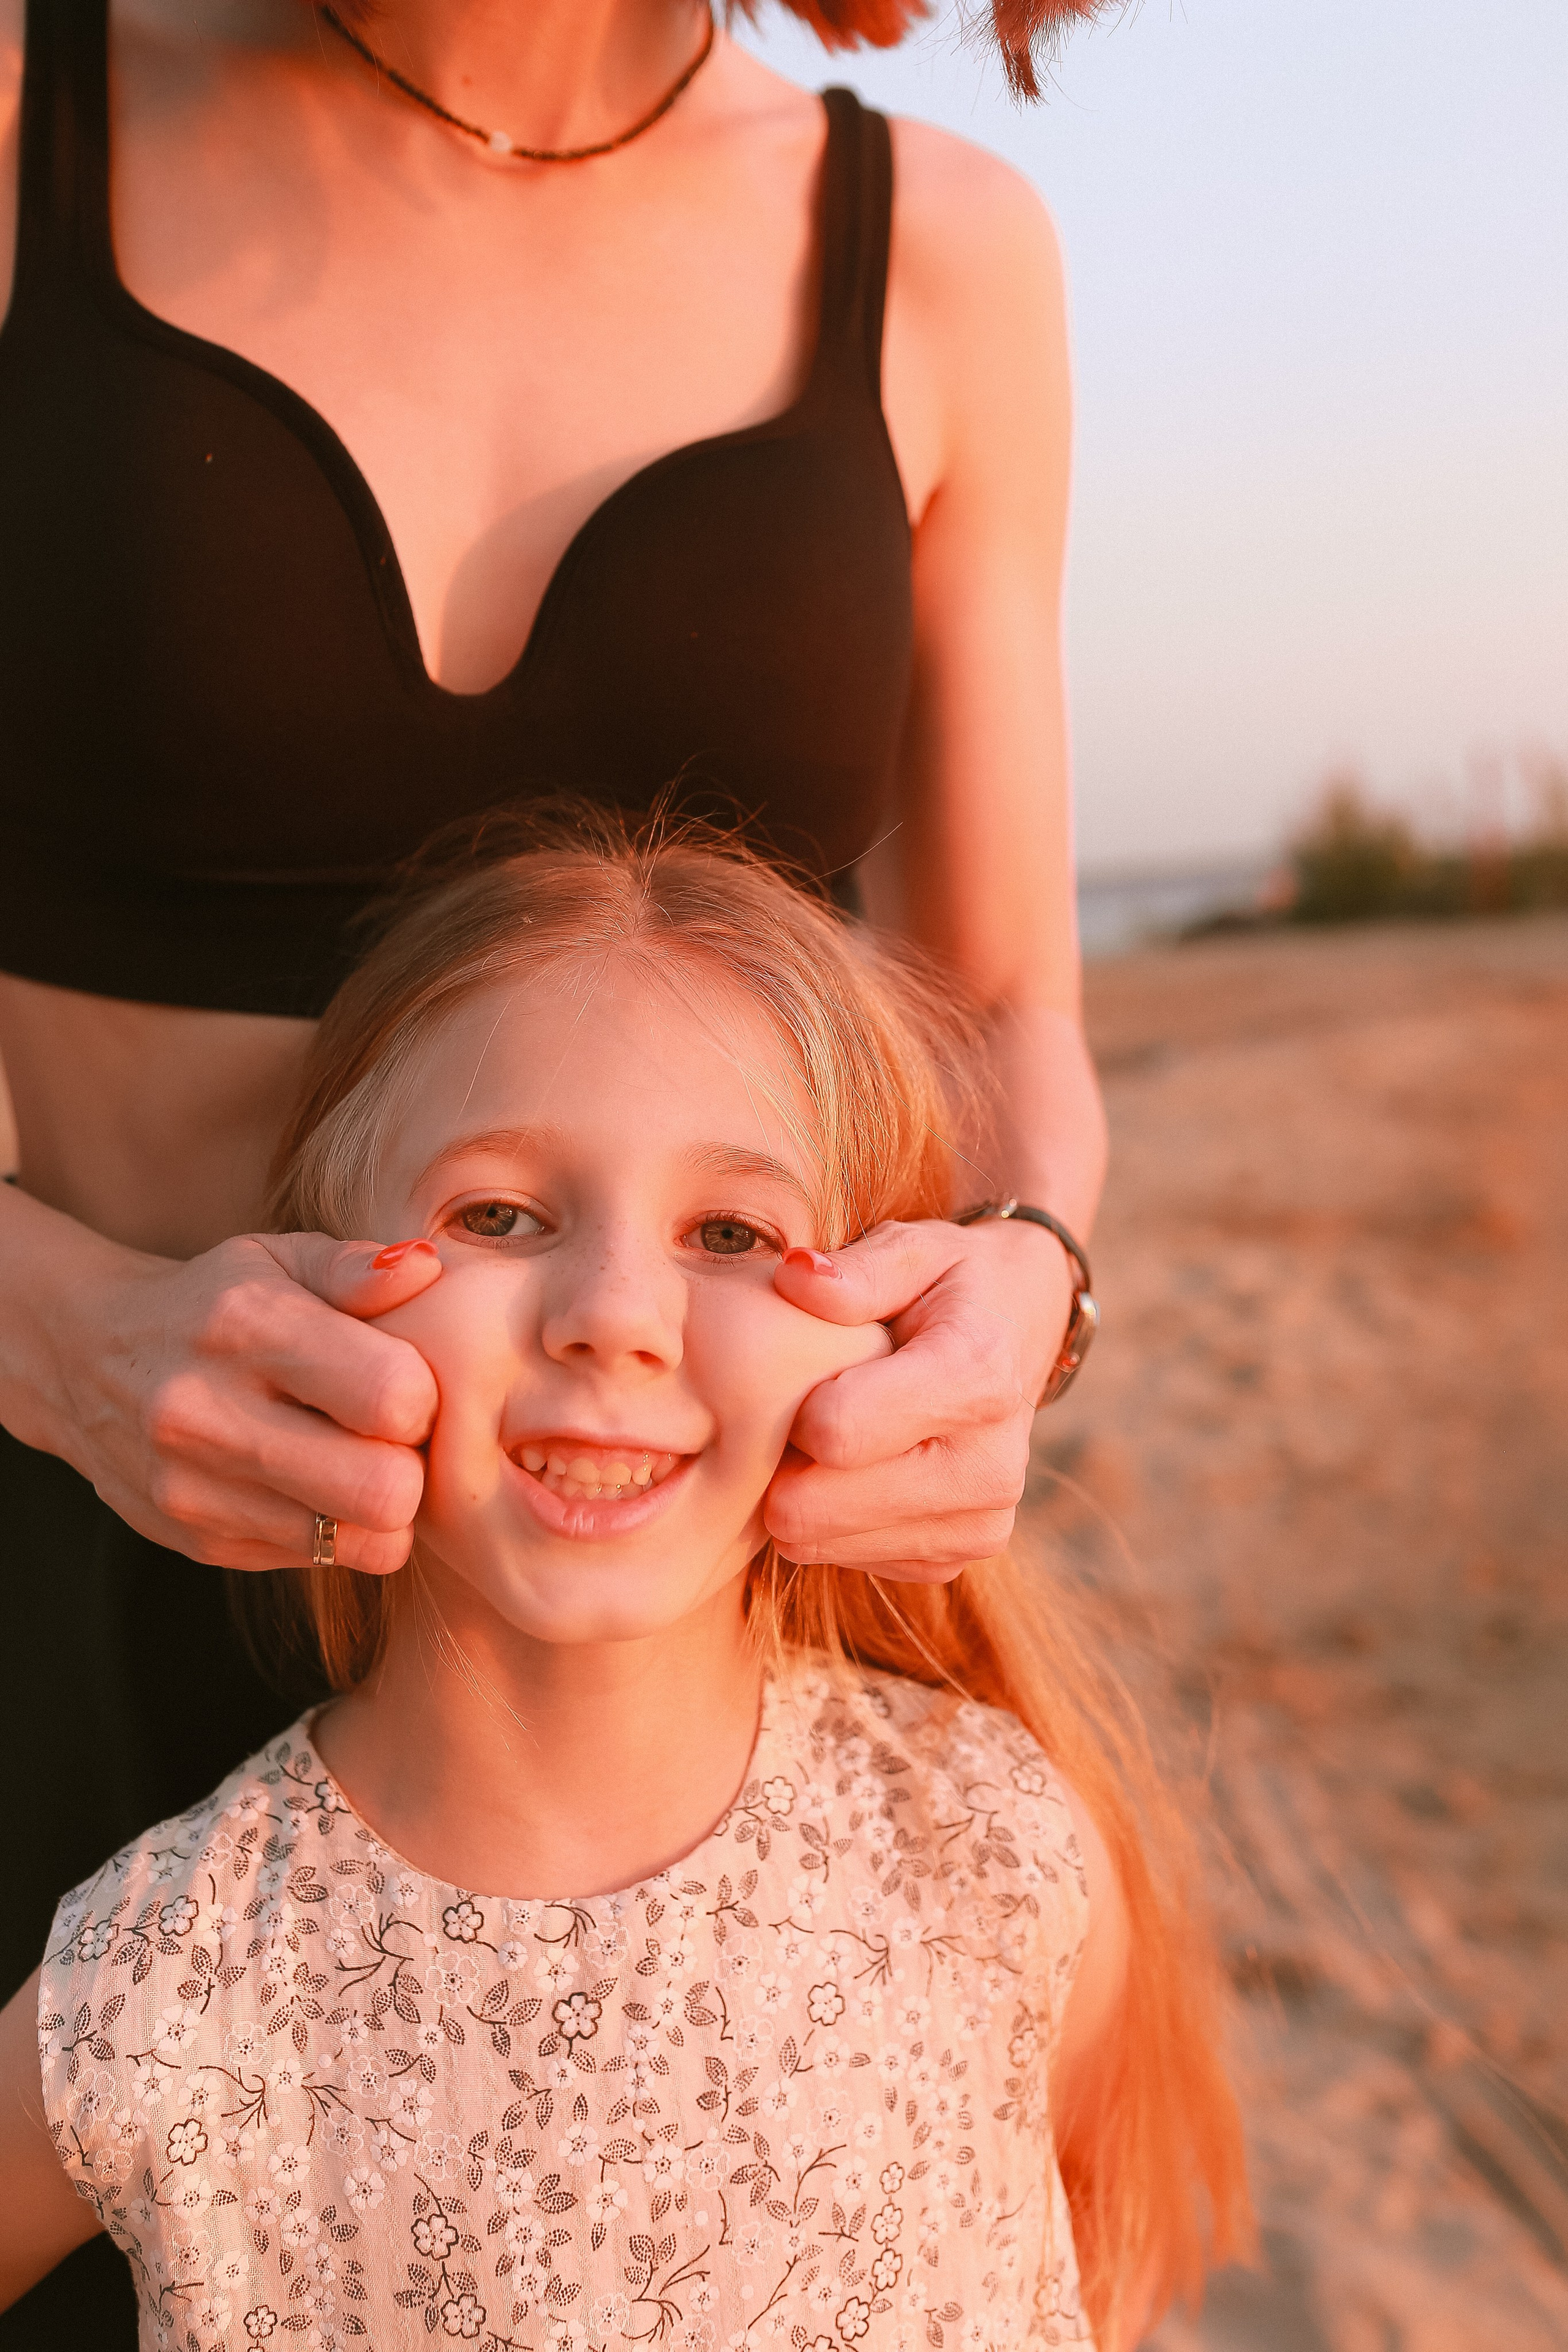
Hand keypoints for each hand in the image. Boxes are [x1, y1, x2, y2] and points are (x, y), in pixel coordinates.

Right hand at [55, 1233, 443, 1572]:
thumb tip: (426, 1268)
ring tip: (357, 1457)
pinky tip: (311, 1482)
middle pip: (384, 1490)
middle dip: (413, 1465)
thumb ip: (355, 1268)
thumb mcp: (275, 1259)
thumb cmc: (211, 1302)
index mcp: (243, 1328)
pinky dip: (336, 1529)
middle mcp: (207, 1414)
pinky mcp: (196, 1541)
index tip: (404, 1379)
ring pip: (360, 1541)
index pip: (392, 1397)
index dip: (424, 1395)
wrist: (85, 1357)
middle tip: (393, 1434)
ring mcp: (194, 1490)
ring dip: (382, 1506)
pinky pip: (320, 1561)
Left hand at [764, 1216, 1074, 1579]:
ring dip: (807, 1494)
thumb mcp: (915, 1250)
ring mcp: (980, 1523)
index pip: (834, 1432)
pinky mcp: (960, 1556)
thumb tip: (795, 1280)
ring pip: (821, 1543)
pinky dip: (837, 1520)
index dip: (789, 1407)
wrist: (1027, 1329)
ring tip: (835, 1436)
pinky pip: (849, 1559)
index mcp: (974, 1379)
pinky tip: (861, 1469)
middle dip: (784, 1462)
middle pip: (816, 1507)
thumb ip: (855, 1270)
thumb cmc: (954, 1283)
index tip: (802, 1377)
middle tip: (799, 1414)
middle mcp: (988, 1467)